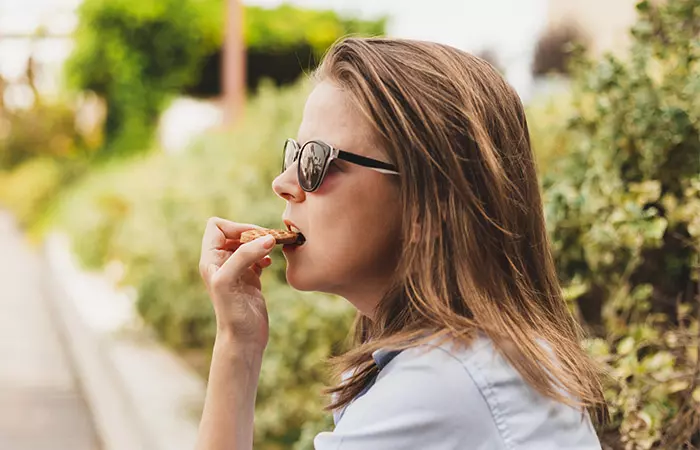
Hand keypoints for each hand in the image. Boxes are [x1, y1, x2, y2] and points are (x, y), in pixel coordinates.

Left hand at [199, 217, 274, 351]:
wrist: (244, 340)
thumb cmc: (232, 314)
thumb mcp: (230, 281)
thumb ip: (245, 256)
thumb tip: (267, 238)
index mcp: (210, 260)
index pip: (217, 226)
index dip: (235, 227)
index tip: (253, 238)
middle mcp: (221, 262)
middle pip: (235, 232)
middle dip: (253, 233)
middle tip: (270, 241)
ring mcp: (237, 270)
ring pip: (248, 243)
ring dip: (261, 242)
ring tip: (272, 249)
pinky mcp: (251, 278)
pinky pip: (258, 256)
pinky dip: (266, 254)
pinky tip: (269, 264)